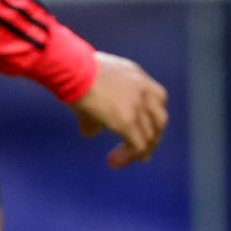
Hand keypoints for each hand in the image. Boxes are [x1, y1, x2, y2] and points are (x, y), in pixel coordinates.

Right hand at [72, 52, 168, 168]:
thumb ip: (98, 104)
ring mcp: (138, 106)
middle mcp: (144, 90)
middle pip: (159, 119)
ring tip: (124, 159)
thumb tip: (90, 131)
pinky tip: (113, 162)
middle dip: (151, 136)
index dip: (150, 117)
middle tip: (142, 151)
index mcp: (136, 76)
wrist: (72, 69)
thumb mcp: (92, 83)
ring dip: (139, 151)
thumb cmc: (73, 70)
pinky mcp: (128, 122)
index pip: (157, 98)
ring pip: (150, 136)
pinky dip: (128, 157)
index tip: (142, 129)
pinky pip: (137, 147)